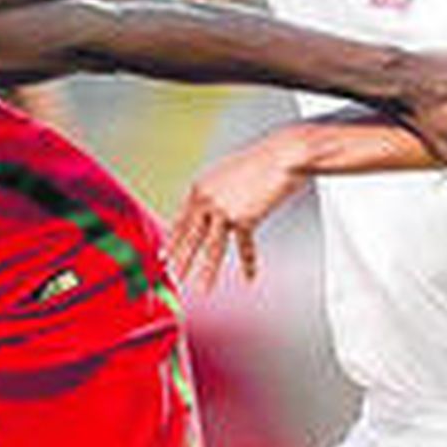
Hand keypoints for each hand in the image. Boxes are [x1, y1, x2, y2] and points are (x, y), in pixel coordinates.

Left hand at [168, 137, 307, 289]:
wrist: (282, 155)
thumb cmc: (260, 162)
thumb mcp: (229, 174)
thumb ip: (217, 193)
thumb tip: (213, 213)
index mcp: (200, 186)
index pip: (181, 220)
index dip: (172, 240)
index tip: (164, 256)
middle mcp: (206, 198)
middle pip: (189, 236)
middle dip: (180, 260)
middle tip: (172, 277)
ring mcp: (223, 209)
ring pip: (212, 247)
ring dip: (206, 272)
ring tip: (201, 290)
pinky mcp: (243, 217)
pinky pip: (244, 246)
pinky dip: (248, 262)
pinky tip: (249, 278)